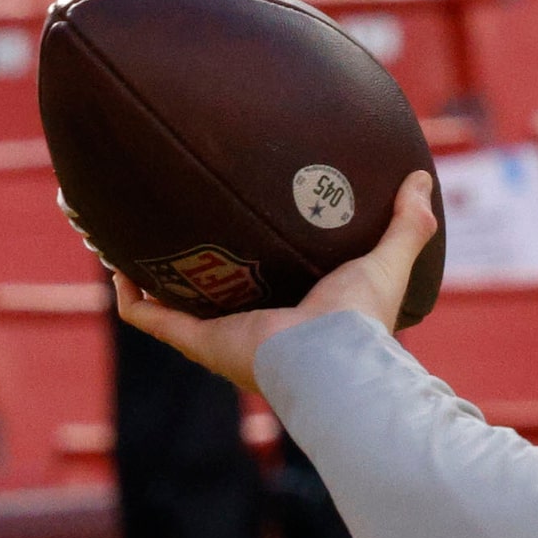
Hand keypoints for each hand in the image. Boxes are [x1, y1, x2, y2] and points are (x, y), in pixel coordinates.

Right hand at [114, 172, 438, 391]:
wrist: (333, 356)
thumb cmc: (361, 317)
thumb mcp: (386, 261)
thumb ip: (406, 225)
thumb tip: (421, 180)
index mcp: (293, 312)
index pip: (264, 285)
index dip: (243, 257)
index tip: (230, 224)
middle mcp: (252, 327)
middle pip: (209, 296)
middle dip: (185, 265)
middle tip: (169, 225)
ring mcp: (221, 336)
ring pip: (170, 306)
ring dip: (144, 276)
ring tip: (124, 239)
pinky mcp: (199, 342)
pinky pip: (150, 317)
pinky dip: (129, 294)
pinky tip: (115, 263)